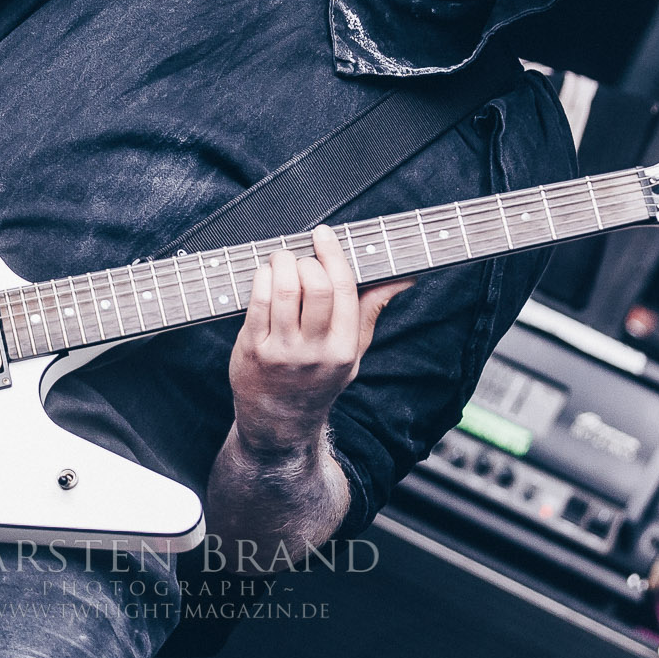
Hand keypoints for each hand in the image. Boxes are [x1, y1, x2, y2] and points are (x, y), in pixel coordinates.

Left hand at [228, 226, 412, 457]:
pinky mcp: (253, 348)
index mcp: (344, 349)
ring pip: (283, 289)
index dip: (333, 255)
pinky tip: (265, 275)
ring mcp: (282, 351)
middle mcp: (315, 351)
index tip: (324, 235)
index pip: (344, 290)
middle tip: (301, 256)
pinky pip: (257, 301)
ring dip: (281, 263)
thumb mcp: (353, 351)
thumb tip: (405, 277)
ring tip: (281, 260)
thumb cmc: (319, 377)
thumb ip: (372, 310)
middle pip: (315, 286)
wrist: (280, 422)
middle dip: (306, 259)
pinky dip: (261, 278)